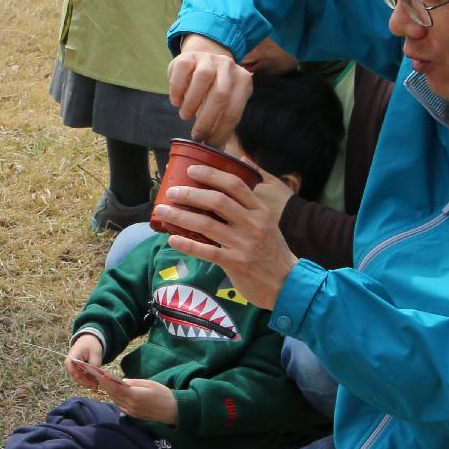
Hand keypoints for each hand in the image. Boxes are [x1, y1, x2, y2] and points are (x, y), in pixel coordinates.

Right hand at [65, 333, 106, 386]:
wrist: (88, 340)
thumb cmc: (91, 345)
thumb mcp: (96, 353)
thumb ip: (94, 364)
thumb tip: (95, 376)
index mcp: (72, 357)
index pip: (73, 370)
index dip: (81, 378)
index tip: (91, 382)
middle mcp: (69, 364)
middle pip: (76, 376)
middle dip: (86, 382)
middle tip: (96, 386)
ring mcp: (72, 368)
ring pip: (78, 378)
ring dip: (87, 382)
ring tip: (96, 385)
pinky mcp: (76, 370)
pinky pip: (81, 377)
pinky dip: (87, 380)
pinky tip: (95, 382)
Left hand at [96, 375, 179, 423]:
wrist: (174, 411)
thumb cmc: (164, 394)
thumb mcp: (150, 384)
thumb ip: (134, 382)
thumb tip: (122, 381)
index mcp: (135, 395)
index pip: (116, 387)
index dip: (107, 381)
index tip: (101, 375)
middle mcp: (131, 405)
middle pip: (114, 395)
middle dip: (107, 386)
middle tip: (100, 378)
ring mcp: (132, 412)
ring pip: (116, 401)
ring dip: (110, 393)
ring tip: (106, 385)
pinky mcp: (134, 416)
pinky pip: (121, 407)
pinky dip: (116, 400)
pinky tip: (115, 395)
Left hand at [155, 162, 298, 307]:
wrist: (286, 283)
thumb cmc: (272, 250)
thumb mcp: (268, 221)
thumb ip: (250, 201)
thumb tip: (241, 164)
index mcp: (260, 211)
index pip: (235, 185)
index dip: (211, 175)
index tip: (192, 170)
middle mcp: (253, 224)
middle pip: (217, 201)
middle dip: (190, 194)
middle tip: (171, 192)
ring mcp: (243, 244)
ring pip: (206, 225)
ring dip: (180, 216)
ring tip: (162, 212)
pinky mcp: (235, 263)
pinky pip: (206, 251)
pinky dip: (187, 244)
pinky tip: (172, 239)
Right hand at [167, 34, 252, 143]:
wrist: (201, 60)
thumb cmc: (212, 90)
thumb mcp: (224, 102)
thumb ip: (222, 121)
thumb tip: (218, 151)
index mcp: (242, 80)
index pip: (234, 110)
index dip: (221, 130)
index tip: (210, 144)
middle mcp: (229, 66)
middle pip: (220, 95)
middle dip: (207, 120)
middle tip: (197, 135)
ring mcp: (209, 58)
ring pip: (203, 79)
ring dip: (192, 103)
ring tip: (185, 116)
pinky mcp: (189, 56)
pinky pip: (182, 71)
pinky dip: (177, 90)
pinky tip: (176, 102)